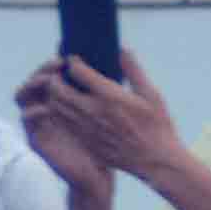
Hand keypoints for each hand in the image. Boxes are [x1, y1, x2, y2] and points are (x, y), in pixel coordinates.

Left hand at [16, 56, 175, 190]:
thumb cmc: (157, 125)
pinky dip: (58, 111)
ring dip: (53, 94)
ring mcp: (84, 127)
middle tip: (60, 72)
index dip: (72, 62)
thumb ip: (134, 71)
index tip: (73, 58)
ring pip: (55, 106)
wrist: (154, 160)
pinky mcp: (83, 140)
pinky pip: (61, 122)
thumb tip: (122, 49)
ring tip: (60, 87)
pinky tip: (65, 106)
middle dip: (55, 77)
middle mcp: (92, 111)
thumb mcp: (151, 94)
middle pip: (58, 88)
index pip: (78, 72)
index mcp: (109, 96)